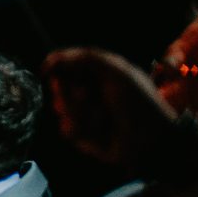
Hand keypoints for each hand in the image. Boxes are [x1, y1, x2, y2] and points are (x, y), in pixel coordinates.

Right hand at [42, 49, 178, 168]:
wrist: (149, 138)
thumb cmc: (137, 101)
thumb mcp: (116, 70)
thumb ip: (84, 58)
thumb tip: (48, 61)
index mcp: (98, 73)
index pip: (64, 65)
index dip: (57, 68)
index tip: (49, 71)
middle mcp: (88, 91)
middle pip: (58, 87)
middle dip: (70, 94)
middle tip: (88, 97)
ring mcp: (83, 113)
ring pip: (60, 109)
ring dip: (81, 113)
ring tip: (103, 118)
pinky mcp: (81, 134)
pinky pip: (66, 129)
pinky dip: (83, 129)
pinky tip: (100, 131)